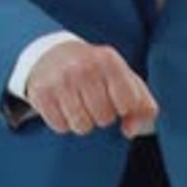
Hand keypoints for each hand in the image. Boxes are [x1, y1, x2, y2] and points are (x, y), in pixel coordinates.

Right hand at [26, 41, 158, 137]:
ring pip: (82, 126)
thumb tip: (129, 131)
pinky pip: (61, 127)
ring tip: (80, 105)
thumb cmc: (98, 75)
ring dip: (83, 123)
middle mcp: (84, 67)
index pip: (128, 104)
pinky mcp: (42, 93)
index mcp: (109, 60)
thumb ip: (144, 107)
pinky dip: (64, 123)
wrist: (52, 55)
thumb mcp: (126, 82)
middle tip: (94, 101)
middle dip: (102, 116)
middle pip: (104, 118)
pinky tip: (63, 106)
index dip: (124, 109)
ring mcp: (61, 79)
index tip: (116, 99)